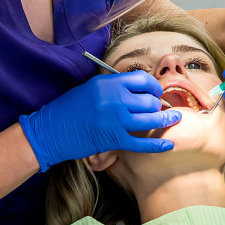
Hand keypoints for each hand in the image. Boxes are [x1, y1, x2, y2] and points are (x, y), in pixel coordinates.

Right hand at [19, 72, 181, 170]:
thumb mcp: (91, 88)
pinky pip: (142, 143)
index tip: (155, 92)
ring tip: (174, 119)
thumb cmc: (69, 108)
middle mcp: (114, 99)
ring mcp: (115, 120)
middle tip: (160, 109)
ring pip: (150, 119)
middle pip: (149, 100)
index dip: (153, 86)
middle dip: (158, 105)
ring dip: (165, 120)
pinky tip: (169, 144)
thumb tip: (139, 88)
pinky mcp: (113, 140)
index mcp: (108, 83)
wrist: (50, 130)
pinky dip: (158, 145)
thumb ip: (114, 86)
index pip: (142, 79)